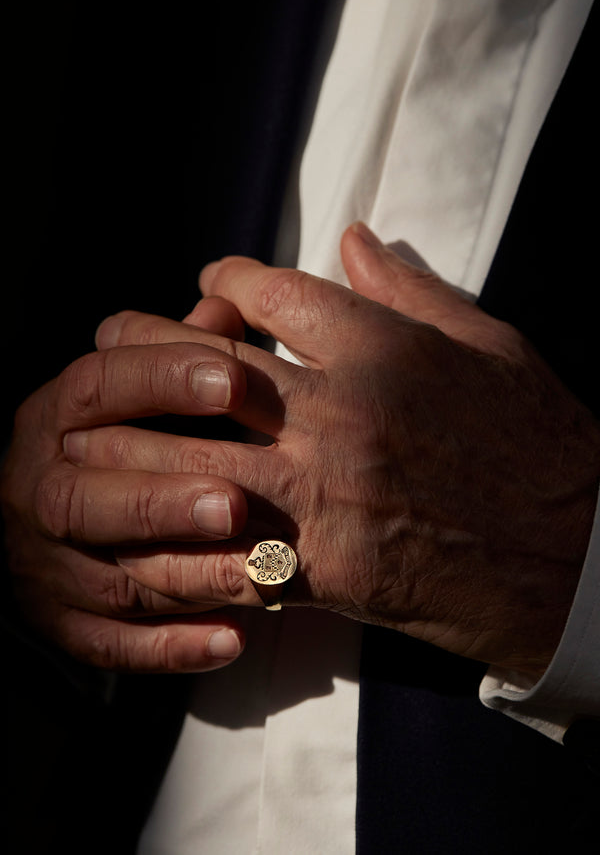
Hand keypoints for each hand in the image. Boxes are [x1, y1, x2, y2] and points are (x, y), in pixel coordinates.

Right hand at [0, 300, 249, 671]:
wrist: (50, 514)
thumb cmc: (120, 437)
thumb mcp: (142, 389)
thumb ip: (184, 352)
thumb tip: (225, 307)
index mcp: (57, 416)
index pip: (99, 387)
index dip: (163, 379)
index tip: (236, 377)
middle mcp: (38, 488)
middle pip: (86, 496)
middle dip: (161, 499)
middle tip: (236, 503)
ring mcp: (43, 562)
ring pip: (107, 578)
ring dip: (182, 577)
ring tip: (256, 575)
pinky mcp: (61, 623)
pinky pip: (108, 646)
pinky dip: (169, 647)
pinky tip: (231, 641)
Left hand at [70, 224, 599, 675]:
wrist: (571, 557)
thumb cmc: (539, 446)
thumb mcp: (491, 345)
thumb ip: (412, 291)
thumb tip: (355, 238)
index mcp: (384, 347)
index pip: (271, 292)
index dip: (225, 279)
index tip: (208, 281)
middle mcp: (341, 410)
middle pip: (207, 364)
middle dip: (145, 345)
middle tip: (112, 338)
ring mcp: (325, 491)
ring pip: (195, 456)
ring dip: (133, 439)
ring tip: (92, 426)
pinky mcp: (323, 567)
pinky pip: (226, 549)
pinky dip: (178, 540)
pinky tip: (142, 528)